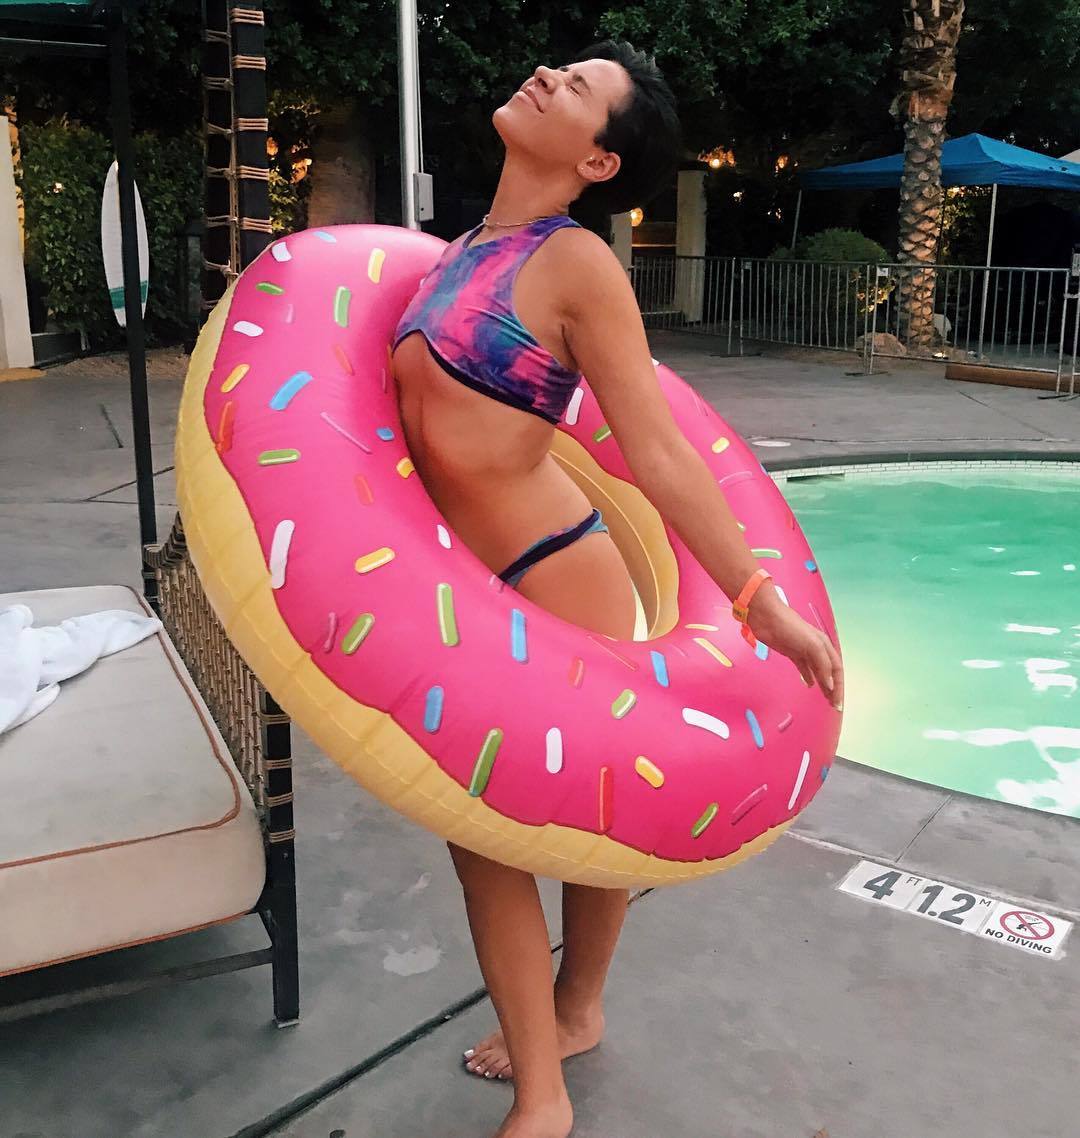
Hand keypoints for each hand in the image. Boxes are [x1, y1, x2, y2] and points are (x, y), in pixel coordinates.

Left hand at [747, 597, 843, 712]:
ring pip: (817, 671)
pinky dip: (807, 677)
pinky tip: (809, 685)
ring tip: (825, 699)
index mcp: (825, 646)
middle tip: (833, 705)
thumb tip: (830, 684)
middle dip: (832, 689)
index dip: (839, 686)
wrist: (767, 618)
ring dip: (822, 685)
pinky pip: (803, 668)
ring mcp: (804, 651)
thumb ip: (823, 665)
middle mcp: (817, 649)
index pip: (836, 670)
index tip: (838, 703)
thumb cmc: (791, 628)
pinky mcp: (791, 653)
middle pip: (828, 672)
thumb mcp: (812, 645)